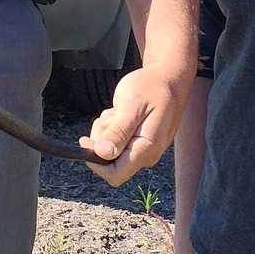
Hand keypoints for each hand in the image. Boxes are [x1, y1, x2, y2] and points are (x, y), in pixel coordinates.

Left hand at [80, 64, 187, 186]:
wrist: (168, 78)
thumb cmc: (152, 88)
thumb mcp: (132, 105)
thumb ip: (118, 131)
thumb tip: (103, 154)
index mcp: (146, 150)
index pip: (115, 175)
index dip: (96, 163)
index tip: (86, 141)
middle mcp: (146, 155)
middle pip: (109, 162)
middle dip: (102, 139)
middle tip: (111, 116)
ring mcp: (142, 148)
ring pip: (110, 149)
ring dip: (106, 130)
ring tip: (119, 111)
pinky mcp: (138, 141)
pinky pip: (115, 140)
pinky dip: (111, 126)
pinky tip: (121, 112)